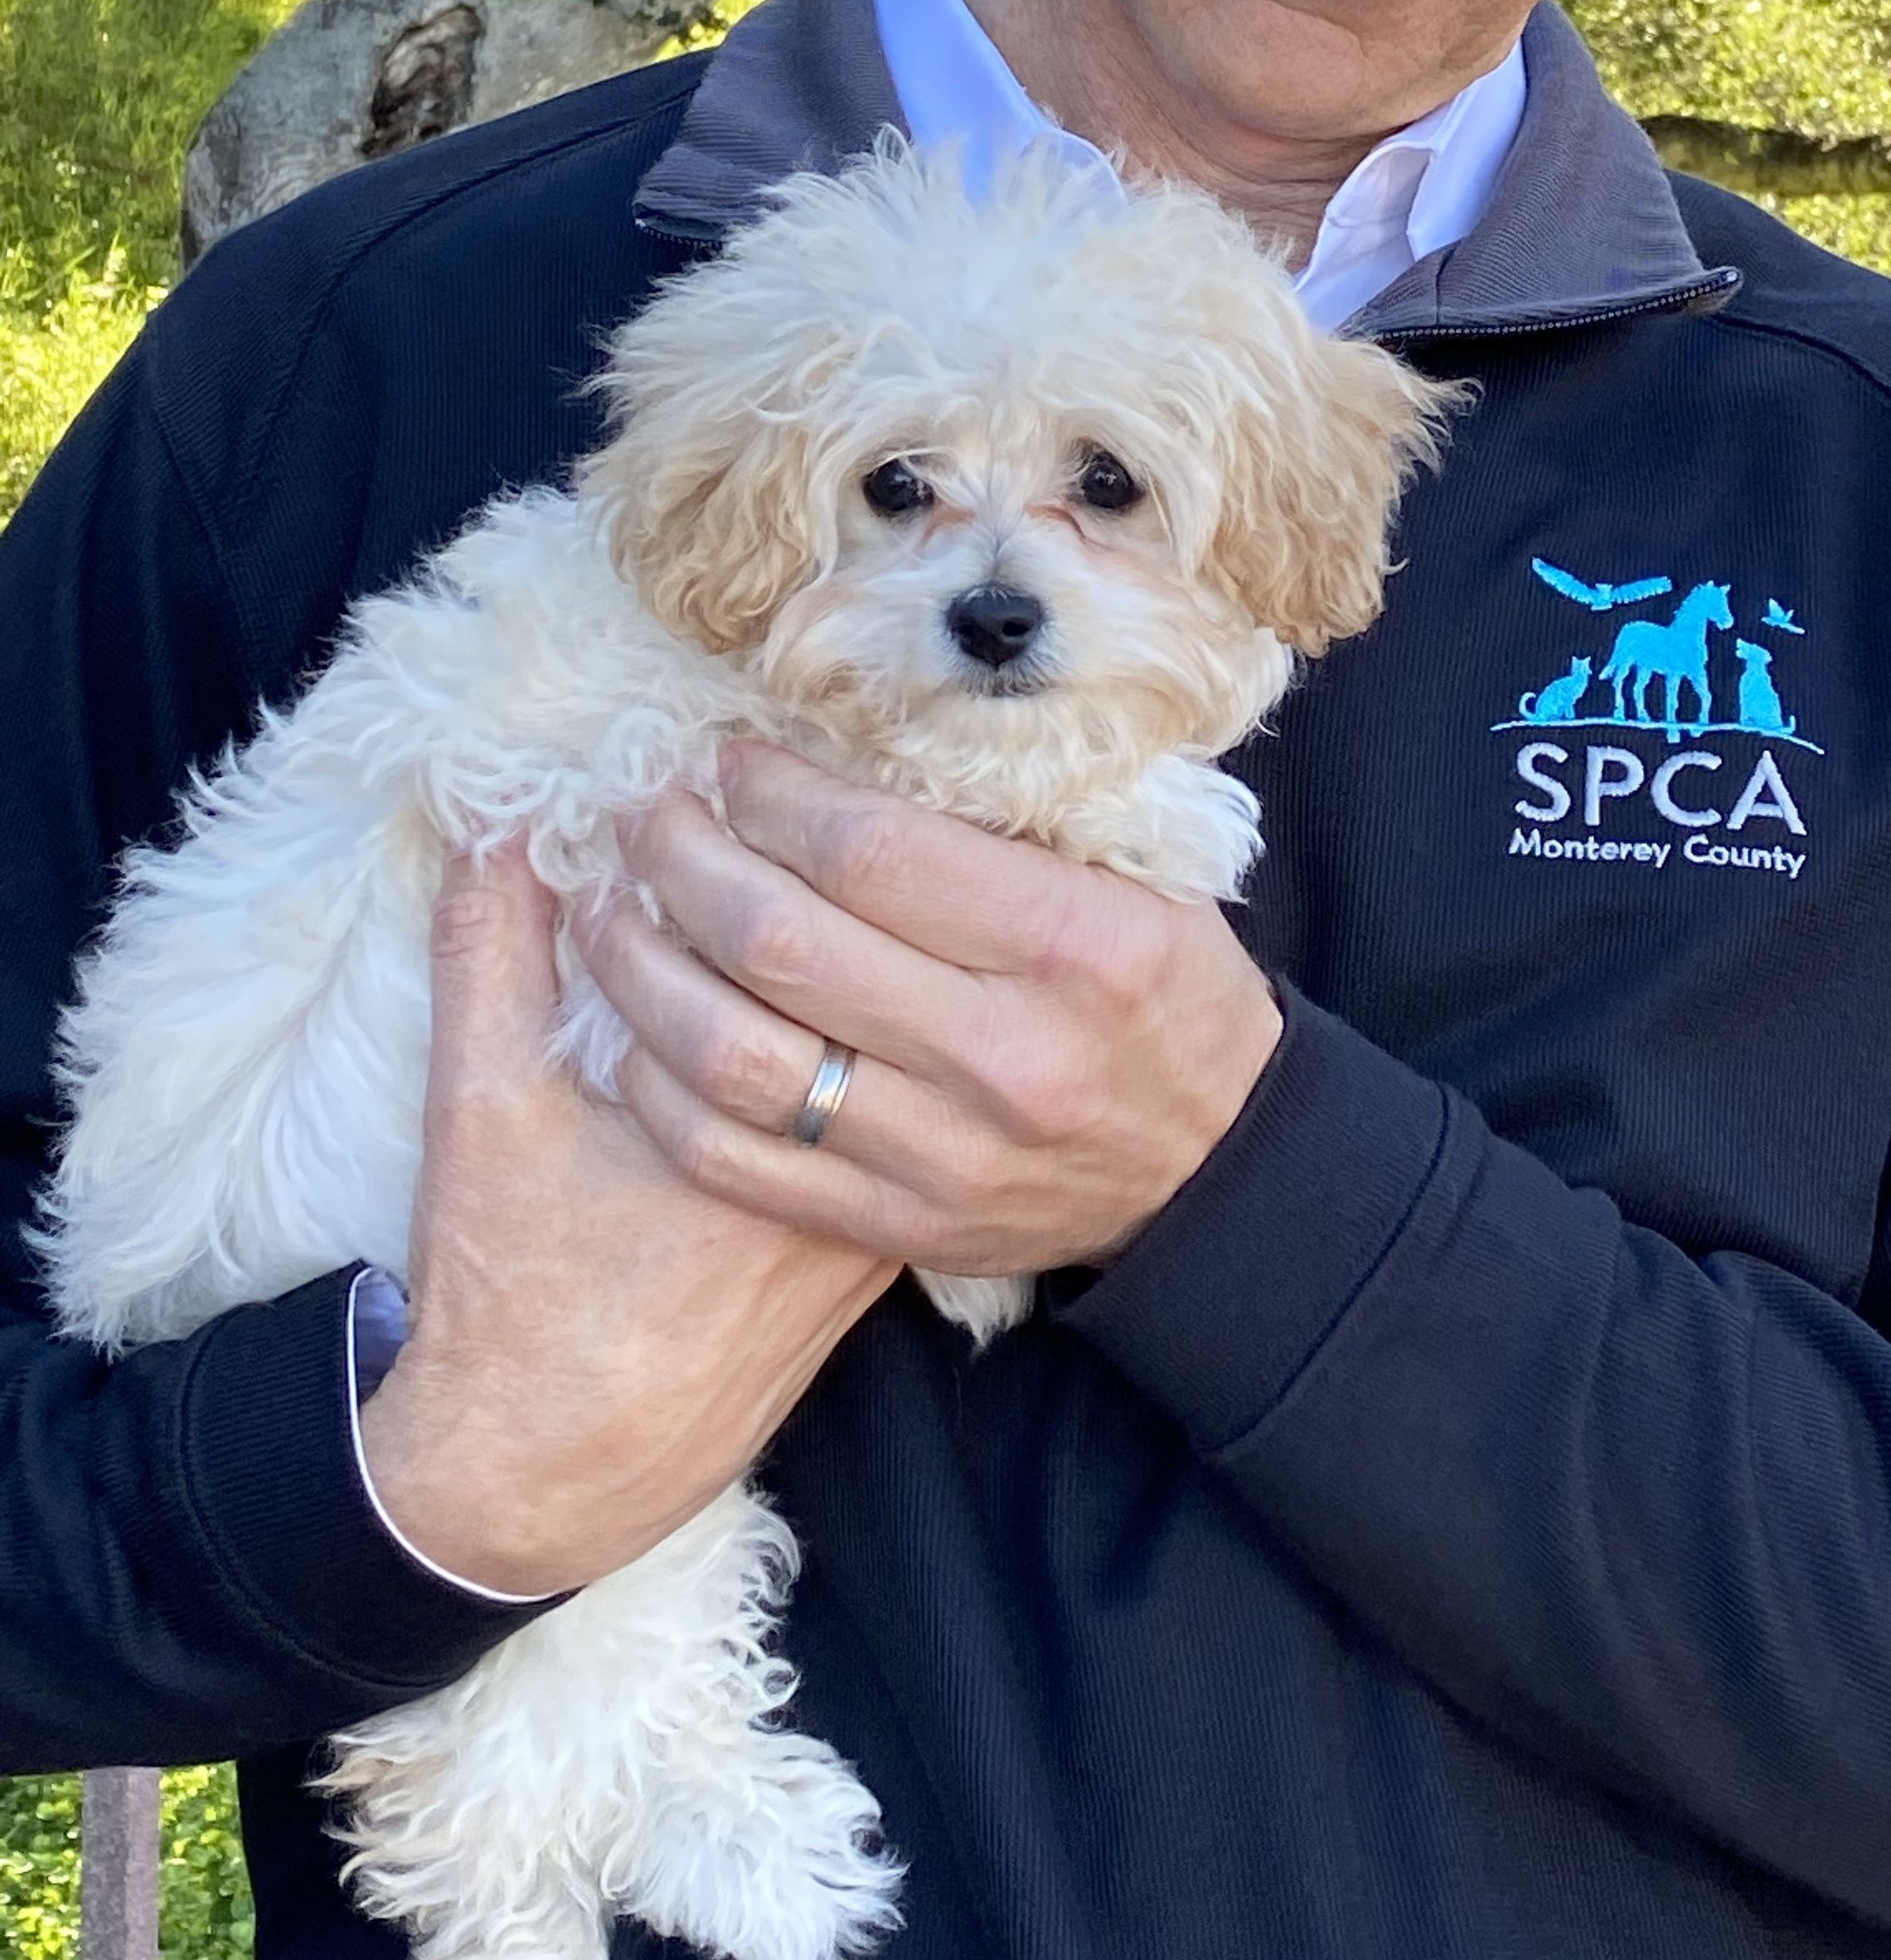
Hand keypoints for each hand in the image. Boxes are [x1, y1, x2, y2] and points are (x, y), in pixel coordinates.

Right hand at [357, 842, 898, 1598]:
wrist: (559, 1465)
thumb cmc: (512, 1294)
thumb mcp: (481, 1110)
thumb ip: (490, 959)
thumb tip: (498, 835)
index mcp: (760, 1127)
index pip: (815, 920)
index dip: (763, 820)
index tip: (704, 779)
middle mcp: (858, 1169)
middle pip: (880, 959)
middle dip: (808, 854)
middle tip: (735, 800)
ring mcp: (894, 1205)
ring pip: (924, 1025)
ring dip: (864, 929)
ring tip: (788, 858)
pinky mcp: (896, 1230)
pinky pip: (922, 1090)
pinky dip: (891, 1013)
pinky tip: (838, 955)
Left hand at [576, 740, 1283, 1272]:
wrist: (1215, 1170)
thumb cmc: (1167, 990)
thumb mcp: (1134, 876)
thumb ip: (1009, 815)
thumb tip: (855, 732)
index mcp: (1073, 943)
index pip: (870, 850)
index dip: (770, 794)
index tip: (727, 760)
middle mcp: (1004, 1055)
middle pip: (782, 942)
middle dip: (683, 858)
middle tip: (644, 813)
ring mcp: (943, 1154)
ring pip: (734, 1055)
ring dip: (639, 967)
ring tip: (606, 903)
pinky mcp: (897, 1227)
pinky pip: (735, 1159)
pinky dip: (658, 1087)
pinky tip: (626, 1024)